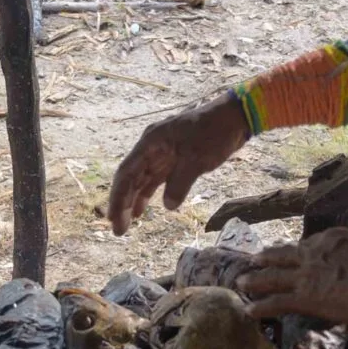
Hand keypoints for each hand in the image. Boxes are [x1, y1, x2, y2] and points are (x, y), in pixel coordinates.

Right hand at [106, 94, 251, 234]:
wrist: (234, 118)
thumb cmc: (214, 133)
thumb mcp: (197, 159)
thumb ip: (180, 183)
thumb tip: (168, 206)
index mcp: (151, 143)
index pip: (127, 173)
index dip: (118, 197)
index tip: (113, 218)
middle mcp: (152, 148)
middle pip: (131, 179)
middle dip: (123, 204)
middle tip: (119, 230)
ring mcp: (163, 154)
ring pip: (141, 181)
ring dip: (134, 201)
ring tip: (127, 224)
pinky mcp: (175, 161)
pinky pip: (155, 180)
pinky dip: (148, 195)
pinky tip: (142, 211)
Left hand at [237, 227, 347, 323]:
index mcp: (332, 238)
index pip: (309, 244)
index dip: (298, 251)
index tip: (292, 253)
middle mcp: (313, 253)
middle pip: (283, 255)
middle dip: (267, 258)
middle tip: (254, 259)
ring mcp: (305, 276)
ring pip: (273, 276)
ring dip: (255, 280)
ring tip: (241, 282)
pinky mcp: (303, 298)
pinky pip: (276, 302)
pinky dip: (261, 306)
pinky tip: (249, 310)